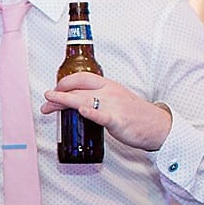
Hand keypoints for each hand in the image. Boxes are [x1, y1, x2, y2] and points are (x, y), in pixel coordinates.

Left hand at [40, 72, 171, 151]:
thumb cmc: (135, 115)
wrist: (157, 126)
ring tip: (49, 103)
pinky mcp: (118, 120)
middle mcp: (109, 92)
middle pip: (78, 89)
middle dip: (58, 94)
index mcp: (108, 85)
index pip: (82, 78)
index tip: (54, 90)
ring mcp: (113, 105)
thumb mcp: (115, 100)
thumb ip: (98, 99)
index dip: (64, 82)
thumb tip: (77, 105)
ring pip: (84, 99)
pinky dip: (91, 112)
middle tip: (46, 101)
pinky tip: (80, 110)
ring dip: (64, 101)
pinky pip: (102, 114)